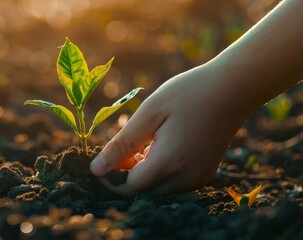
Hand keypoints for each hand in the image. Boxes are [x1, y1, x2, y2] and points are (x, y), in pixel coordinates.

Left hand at [90, 62, 253, 196]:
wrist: (233, 88)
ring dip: (142, 174)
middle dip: (125, 176)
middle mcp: (185, 178)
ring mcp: (198, 179)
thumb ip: (121, 145)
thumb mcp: (148, 114)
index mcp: (168, 163)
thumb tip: (95, 169)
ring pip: (157, 190)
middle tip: (124, 147)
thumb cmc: (187, 93)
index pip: (127, 189)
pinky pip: (173, 184)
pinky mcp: (204, 175)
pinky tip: (159, 147)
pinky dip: (160, 172)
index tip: (100, 160)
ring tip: (144, 143)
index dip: (108, 179)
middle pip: (142, 192)